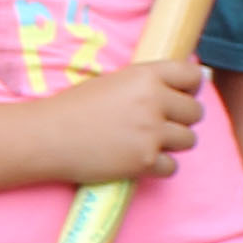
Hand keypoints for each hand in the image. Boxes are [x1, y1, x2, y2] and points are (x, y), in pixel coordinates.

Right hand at [32, 58, 204, 185]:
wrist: (45, 137)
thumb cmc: (72, 108)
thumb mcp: (112, 83)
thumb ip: (147, 83)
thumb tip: (197, 79)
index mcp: (145, 75)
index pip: (191, 75)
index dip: (189, 87)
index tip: (179, 95)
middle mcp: (153, 101)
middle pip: (194, 112)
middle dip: (180, 119)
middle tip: (155, 125)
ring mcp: (151, 132)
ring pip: (188, 140)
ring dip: (171, 144)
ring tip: (145, 143)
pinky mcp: (144, 160)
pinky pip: (172, 166)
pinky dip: (158, 167)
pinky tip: (137, 161)